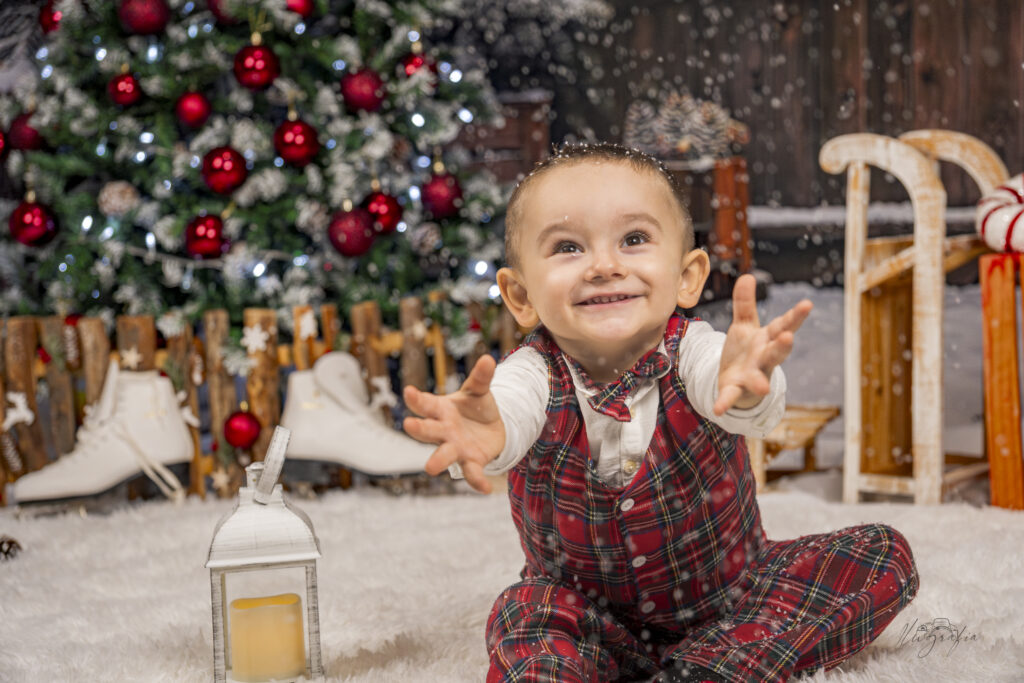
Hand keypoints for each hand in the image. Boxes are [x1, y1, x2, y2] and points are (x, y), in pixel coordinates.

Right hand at [402, 354, 505, 493]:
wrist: (491, 428)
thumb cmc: (476, 407)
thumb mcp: (479, 391)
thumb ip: (482, 378)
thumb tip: (489, 359)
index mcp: (441, 410)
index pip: (426, 404)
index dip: (417, 399)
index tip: (408, 391)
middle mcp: (444, 431)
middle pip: (428, 430)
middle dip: (419, 429)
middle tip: (409, 424)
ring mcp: (455, 448)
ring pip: (444, 455)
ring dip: (437, 460)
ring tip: (429, 468)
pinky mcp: (472, 461)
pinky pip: (472, 473)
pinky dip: (477, 481)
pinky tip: (486, 488)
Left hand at [714, 274, 812, 414]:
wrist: (736, 381)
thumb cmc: (746, 351)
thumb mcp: (744, 325)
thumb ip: (744, 303)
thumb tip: (746, 276)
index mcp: (767, 339)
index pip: (783, 325)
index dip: (795, 315)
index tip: (807, 304)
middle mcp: (764, 358)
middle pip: (776, 352)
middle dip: (782, 345)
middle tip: (788, 337)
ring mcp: (752, 376)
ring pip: (759, 377)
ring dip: (760, 381)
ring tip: (764, 388)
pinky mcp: (735, 390)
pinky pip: (731, 397)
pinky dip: (725, 402)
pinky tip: (718, 410)